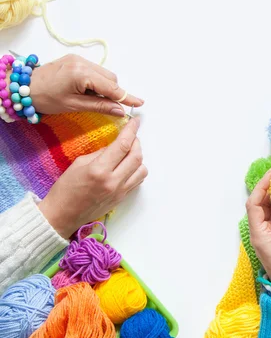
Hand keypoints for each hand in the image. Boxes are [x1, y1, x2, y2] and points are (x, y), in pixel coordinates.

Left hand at [28, 54, 143, 115]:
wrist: (22, 88)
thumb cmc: (45, 99)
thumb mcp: (73, 106)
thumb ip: (99, 106)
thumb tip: (120, 111)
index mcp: (81, 73)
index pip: (110, 87)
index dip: (125, 96)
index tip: (139, 103)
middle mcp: (82, 62)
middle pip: (110, 78)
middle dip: (113, 92)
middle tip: (109, 106)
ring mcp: (79, 58)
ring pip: (104, 74)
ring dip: (104, 86)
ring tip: (91, 98)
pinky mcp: (75, 59)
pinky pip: (95, 70)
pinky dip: (96, 81)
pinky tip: (86, 90)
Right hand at [38, 118, 146, 238]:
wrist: (61, 216)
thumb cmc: (65, 189)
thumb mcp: (79, 163)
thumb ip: (101, 152)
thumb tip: (116, 145)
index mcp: (99, 170)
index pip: (123, 145)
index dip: (131, 130)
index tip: (136, 121)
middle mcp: (113, 181)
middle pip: (137, 156)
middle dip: (137, 142)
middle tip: (131, 136)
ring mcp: (119, 191)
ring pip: (142, 169)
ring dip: (138, 157)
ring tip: (129, 152)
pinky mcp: (121, 198)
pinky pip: (138, 181)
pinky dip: (136, 170)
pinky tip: (127, 166)